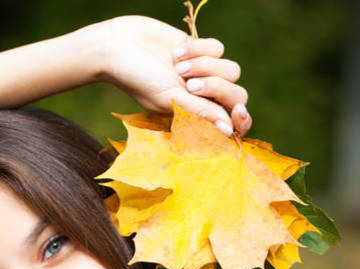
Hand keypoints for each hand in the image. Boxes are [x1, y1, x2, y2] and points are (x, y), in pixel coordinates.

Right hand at [88, 16, 250, 134]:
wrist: (117, 47)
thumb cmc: (138, 79)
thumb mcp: (169, 99)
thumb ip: (201, 113)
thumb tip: (229, 131)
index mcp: (196, 115)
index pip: (233, 122)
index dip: (242, 119)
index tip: (238, 112)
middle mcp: (202, 95)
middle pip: (237, 94)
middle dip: (217, 87)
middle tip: (190, 84)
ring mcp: (203, 71)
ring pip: (230, 69)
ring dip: (205, 65)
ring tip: (177, 65)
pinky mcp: (200, 48)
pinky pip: (218, 48)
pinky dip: (199, 48)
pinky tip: (176, 51)